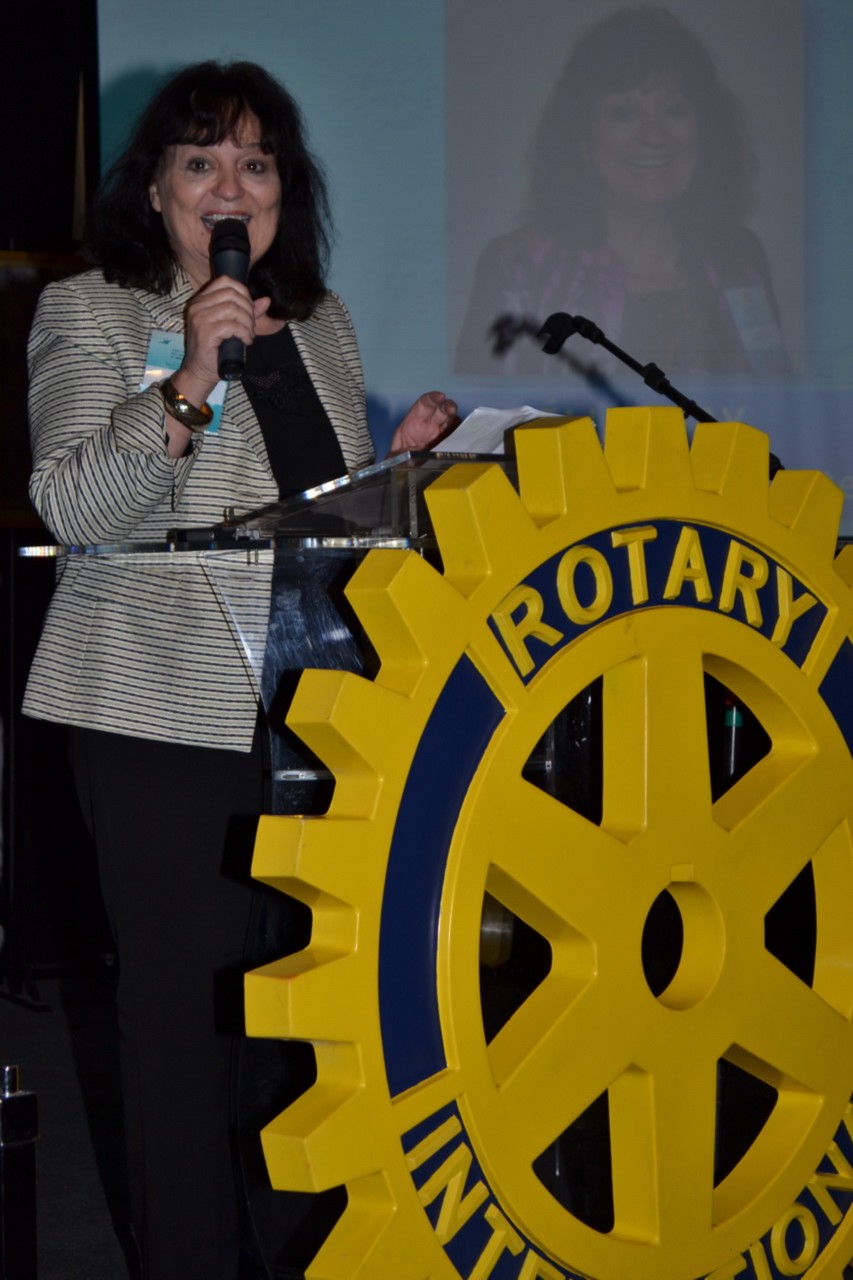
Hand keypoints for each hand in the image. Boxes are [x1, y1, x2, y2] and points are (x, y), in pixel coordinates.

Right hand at [175, 277, 270, 405]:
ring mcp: (200, 318)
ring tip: (248, 334)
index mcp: (201, 300)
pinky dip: (244, 333)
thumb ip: (247, 312)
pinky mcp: (205, 332)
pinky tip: (246, 341)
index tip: (249, 309)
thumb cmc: (215, 350)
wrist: (200, 372)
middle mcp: (198, 306)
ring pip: (233, 309)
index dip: (243, 292)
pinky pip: (232, 325)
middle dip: (248, 308)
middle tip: (250, 325)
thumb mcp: (232, 327)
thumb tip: (266, 300)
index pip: (225, 281)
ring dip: (247, 322)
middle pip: (231, 293)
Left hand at [388, 391, 458, 454]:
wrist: (404, 473)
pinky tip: (462, 438)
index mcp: (414, 421)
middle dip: (447, 406)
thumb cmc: (398, 461)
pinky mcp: (448, 444)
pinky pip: (456, 437)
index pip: (424, 404)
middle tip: (451, 408)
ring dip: (455, 421)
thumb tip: (409, 460)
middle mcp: (429, 425)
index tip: (440, 397)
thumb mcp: (395, 457)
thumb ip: (400, 456)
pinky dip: (461, 436)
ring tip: (459, 426)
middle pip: (441, 410)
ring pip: (451, 422)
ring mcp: (440, 434)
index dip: (432, 398)